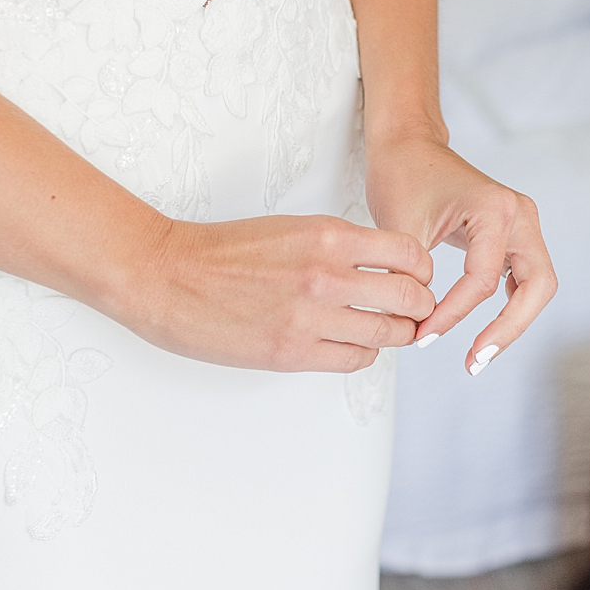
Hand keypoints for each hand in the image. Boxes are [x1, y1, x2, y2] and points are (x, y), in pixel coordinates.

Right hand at [125, 215, 435, 372]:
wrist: (167, 275)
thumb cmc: (224, 251)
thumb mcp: (293, 229)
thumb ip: (341, 247)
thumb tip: (383, 269)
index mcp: (329, 235)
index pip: (410, 253)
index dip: (422, 270)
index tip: (416, 276)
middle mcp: (327, 275)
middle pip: (411, 297)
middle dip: (419, 306)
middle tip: (411, 309)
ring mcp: (312, 316)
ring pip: (390, 334)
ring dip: (394, 333)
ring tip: (383, 328)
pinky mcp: (293, 352)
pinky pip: (356, 360)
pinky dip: (362, 354)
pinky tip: (349, 343)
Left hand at [365, 131, 556, 373]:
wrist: (408, 146)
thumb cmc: (403, 175)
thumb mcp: (399, 228)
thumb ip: (409, 277)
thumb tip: (414, 325)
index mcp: (495, 209)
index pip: (483, 280)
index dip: (453, 315)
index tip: (422, 335)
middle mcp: (519, 215)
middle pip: (538, 286)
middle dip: (509, 329)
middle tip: (475, 360)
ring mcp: (522, 225)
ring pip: (537, 286)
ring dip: (513, 323)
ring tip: (480, 355)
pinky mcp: (513, 236)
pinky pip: (523, 279)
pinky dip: (509, 307)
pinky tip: (484, 331)